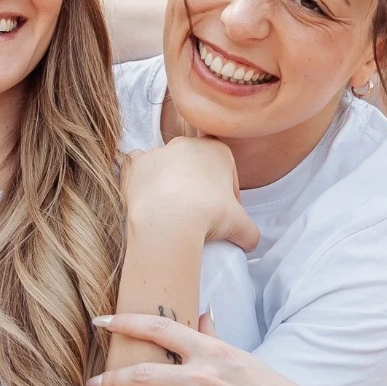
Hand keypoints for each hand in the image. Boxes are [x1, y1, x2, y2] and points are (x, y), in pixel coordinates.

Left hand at [89, 312, 340, 385]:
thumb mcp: (242, 358)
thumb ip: (214, 338)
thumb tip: (202, 313)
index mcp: (212, 350)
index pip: (160, 328)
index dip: (126, 322)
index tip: (100, 322)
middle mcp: (204, 374)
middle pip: (143, 370)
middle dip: (112, 376)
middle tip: (92, 380)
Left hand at [125, 138, 258, 251]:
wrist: (168, 220)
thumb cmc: (210, 216)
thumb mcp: (242, 226)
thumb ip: (251, 231)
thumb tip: (250, 242)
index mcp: (216, 149)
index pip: (226, 171)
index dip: (227, 194)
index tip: (223, 213)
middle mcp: (187, 143)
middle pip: (196, 166)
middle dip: (198, 185)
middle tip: (198, 213)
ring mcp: (158, 151)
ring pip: (167, 164)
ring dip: (170, 182)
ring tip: (171, 211)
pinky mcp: (135, 164)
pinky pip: (139, 167)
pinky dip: (142, 178)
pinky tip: (146, 195)